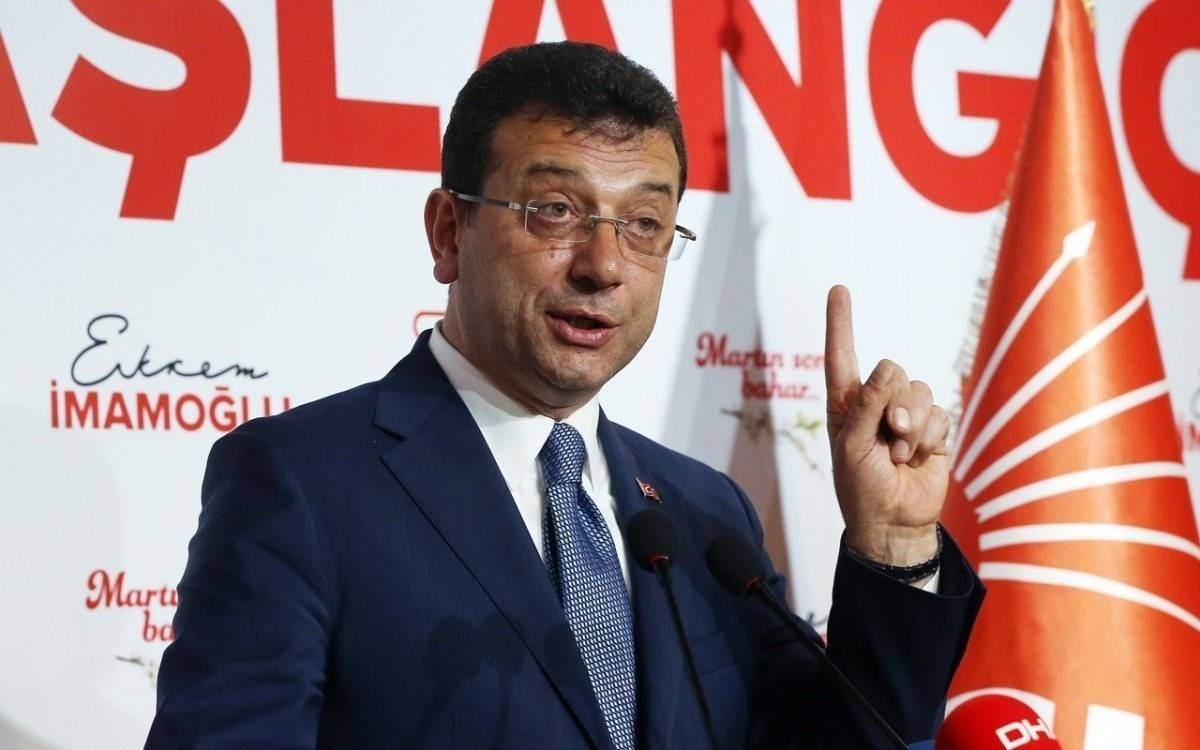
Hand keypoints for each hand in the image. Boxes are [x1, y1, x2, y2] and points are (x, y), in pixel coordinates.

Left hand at [823, 285, 949, 565]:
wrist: (894, 522)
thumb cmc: (861, 488)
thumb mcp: (852, 447)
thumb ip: (866, 405)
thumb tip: (885, 369)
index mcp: (846, 404)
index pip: (841, 356)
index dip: (841, 323)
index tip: (839, 289)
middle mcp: (875, 403)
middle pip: (892, 371)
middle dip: (893, 403)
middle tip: (889, 436)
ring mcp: (906, 415)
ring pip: (920, 391)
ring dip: (912, 427)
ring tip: (900, 455)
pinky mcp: (932, 430)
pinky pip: (942, 414)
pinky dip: (931, 438)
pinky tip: (918, 459)